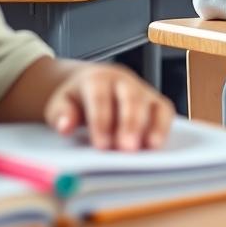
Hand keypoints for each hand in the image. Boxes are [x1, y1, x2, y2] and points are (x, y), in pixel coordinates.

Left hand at [44, 64, 173, 150]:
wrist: (91, 84)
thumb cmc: (77, 99)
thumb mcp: (60, 103)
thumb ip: (61, 114)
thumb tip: (65, 126)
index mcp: (98, 79)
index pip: (101, 98)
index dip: (102, 121)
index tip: (101, 145)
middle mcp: (125, 82)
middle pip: (131, 99)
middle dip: (130, 124)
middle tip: (128, 148)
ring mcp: (143, 91)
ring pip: (153, 104)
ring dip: (154, 127)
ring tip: (151, 148)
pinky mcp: (156, 103)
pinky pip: (165, 113)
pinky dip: (163, 128)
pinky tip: (157, 146)